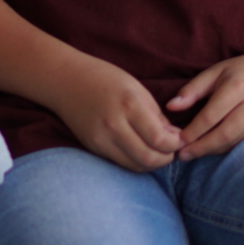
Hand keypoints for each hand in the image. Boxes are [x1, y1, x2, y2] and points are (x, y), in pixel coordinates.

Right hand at [55, 57, 182, 171]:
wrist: (65, 80)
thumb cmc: (104, 78)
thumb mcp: (137, 88)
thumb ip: (157, 115)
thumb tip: (174, 138)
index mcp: (129, 105)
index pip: (160, 140)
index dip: (175, 144)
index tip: (178, 138)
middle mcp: (114, 125)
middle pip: (150, 158)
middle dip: (167, 158)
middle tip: (171, 149)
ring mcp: (101, 139)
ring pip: (136, 165)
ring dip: (152, 163)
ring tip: (157, 151)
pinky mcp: (93, 147)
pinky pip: (121, 163)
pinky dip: (136, 161)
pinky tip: (140, 149)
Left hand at [168, 53, 243, 160]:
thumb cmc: (241, 71)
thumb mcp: (215, 72)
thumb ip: (192, 90)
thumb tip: (170, 106)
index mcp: (237, 86)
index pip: (211, 116)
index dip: (193, 131)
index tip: (179, 140)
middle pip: (225, 133)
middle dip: (202, 147)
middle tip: (184, 155)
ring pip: (236, 141)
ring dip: (214, 150)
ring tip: (194, 154)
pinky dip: (228, 148)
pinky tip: (214, 149)